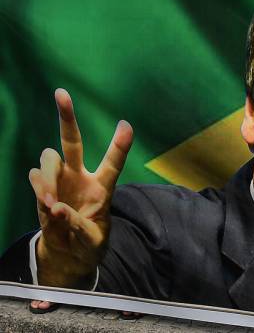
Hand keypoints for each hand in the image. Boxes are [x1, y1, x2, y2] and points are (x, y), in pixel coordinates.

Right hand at [31, 89, 132, 287]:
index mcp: (103, 186)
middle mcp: (80, 176)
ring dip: (48, 174)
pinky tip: (46, 203)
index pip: (113, 161)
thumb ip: (77, 225)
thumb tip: (55, 207)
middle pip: (72, 141)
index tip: (126, 124)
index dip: (120, 144)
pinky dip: (38, 187)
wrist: (68, 253)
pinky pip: (35, 177)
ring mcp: (59, 181)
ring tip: (50, 201)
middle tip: (61, 92)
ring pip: (49, 157)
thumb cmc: (88, 241)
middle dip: (66, 116)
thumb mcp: (93, 240)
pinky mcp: (41, 190)